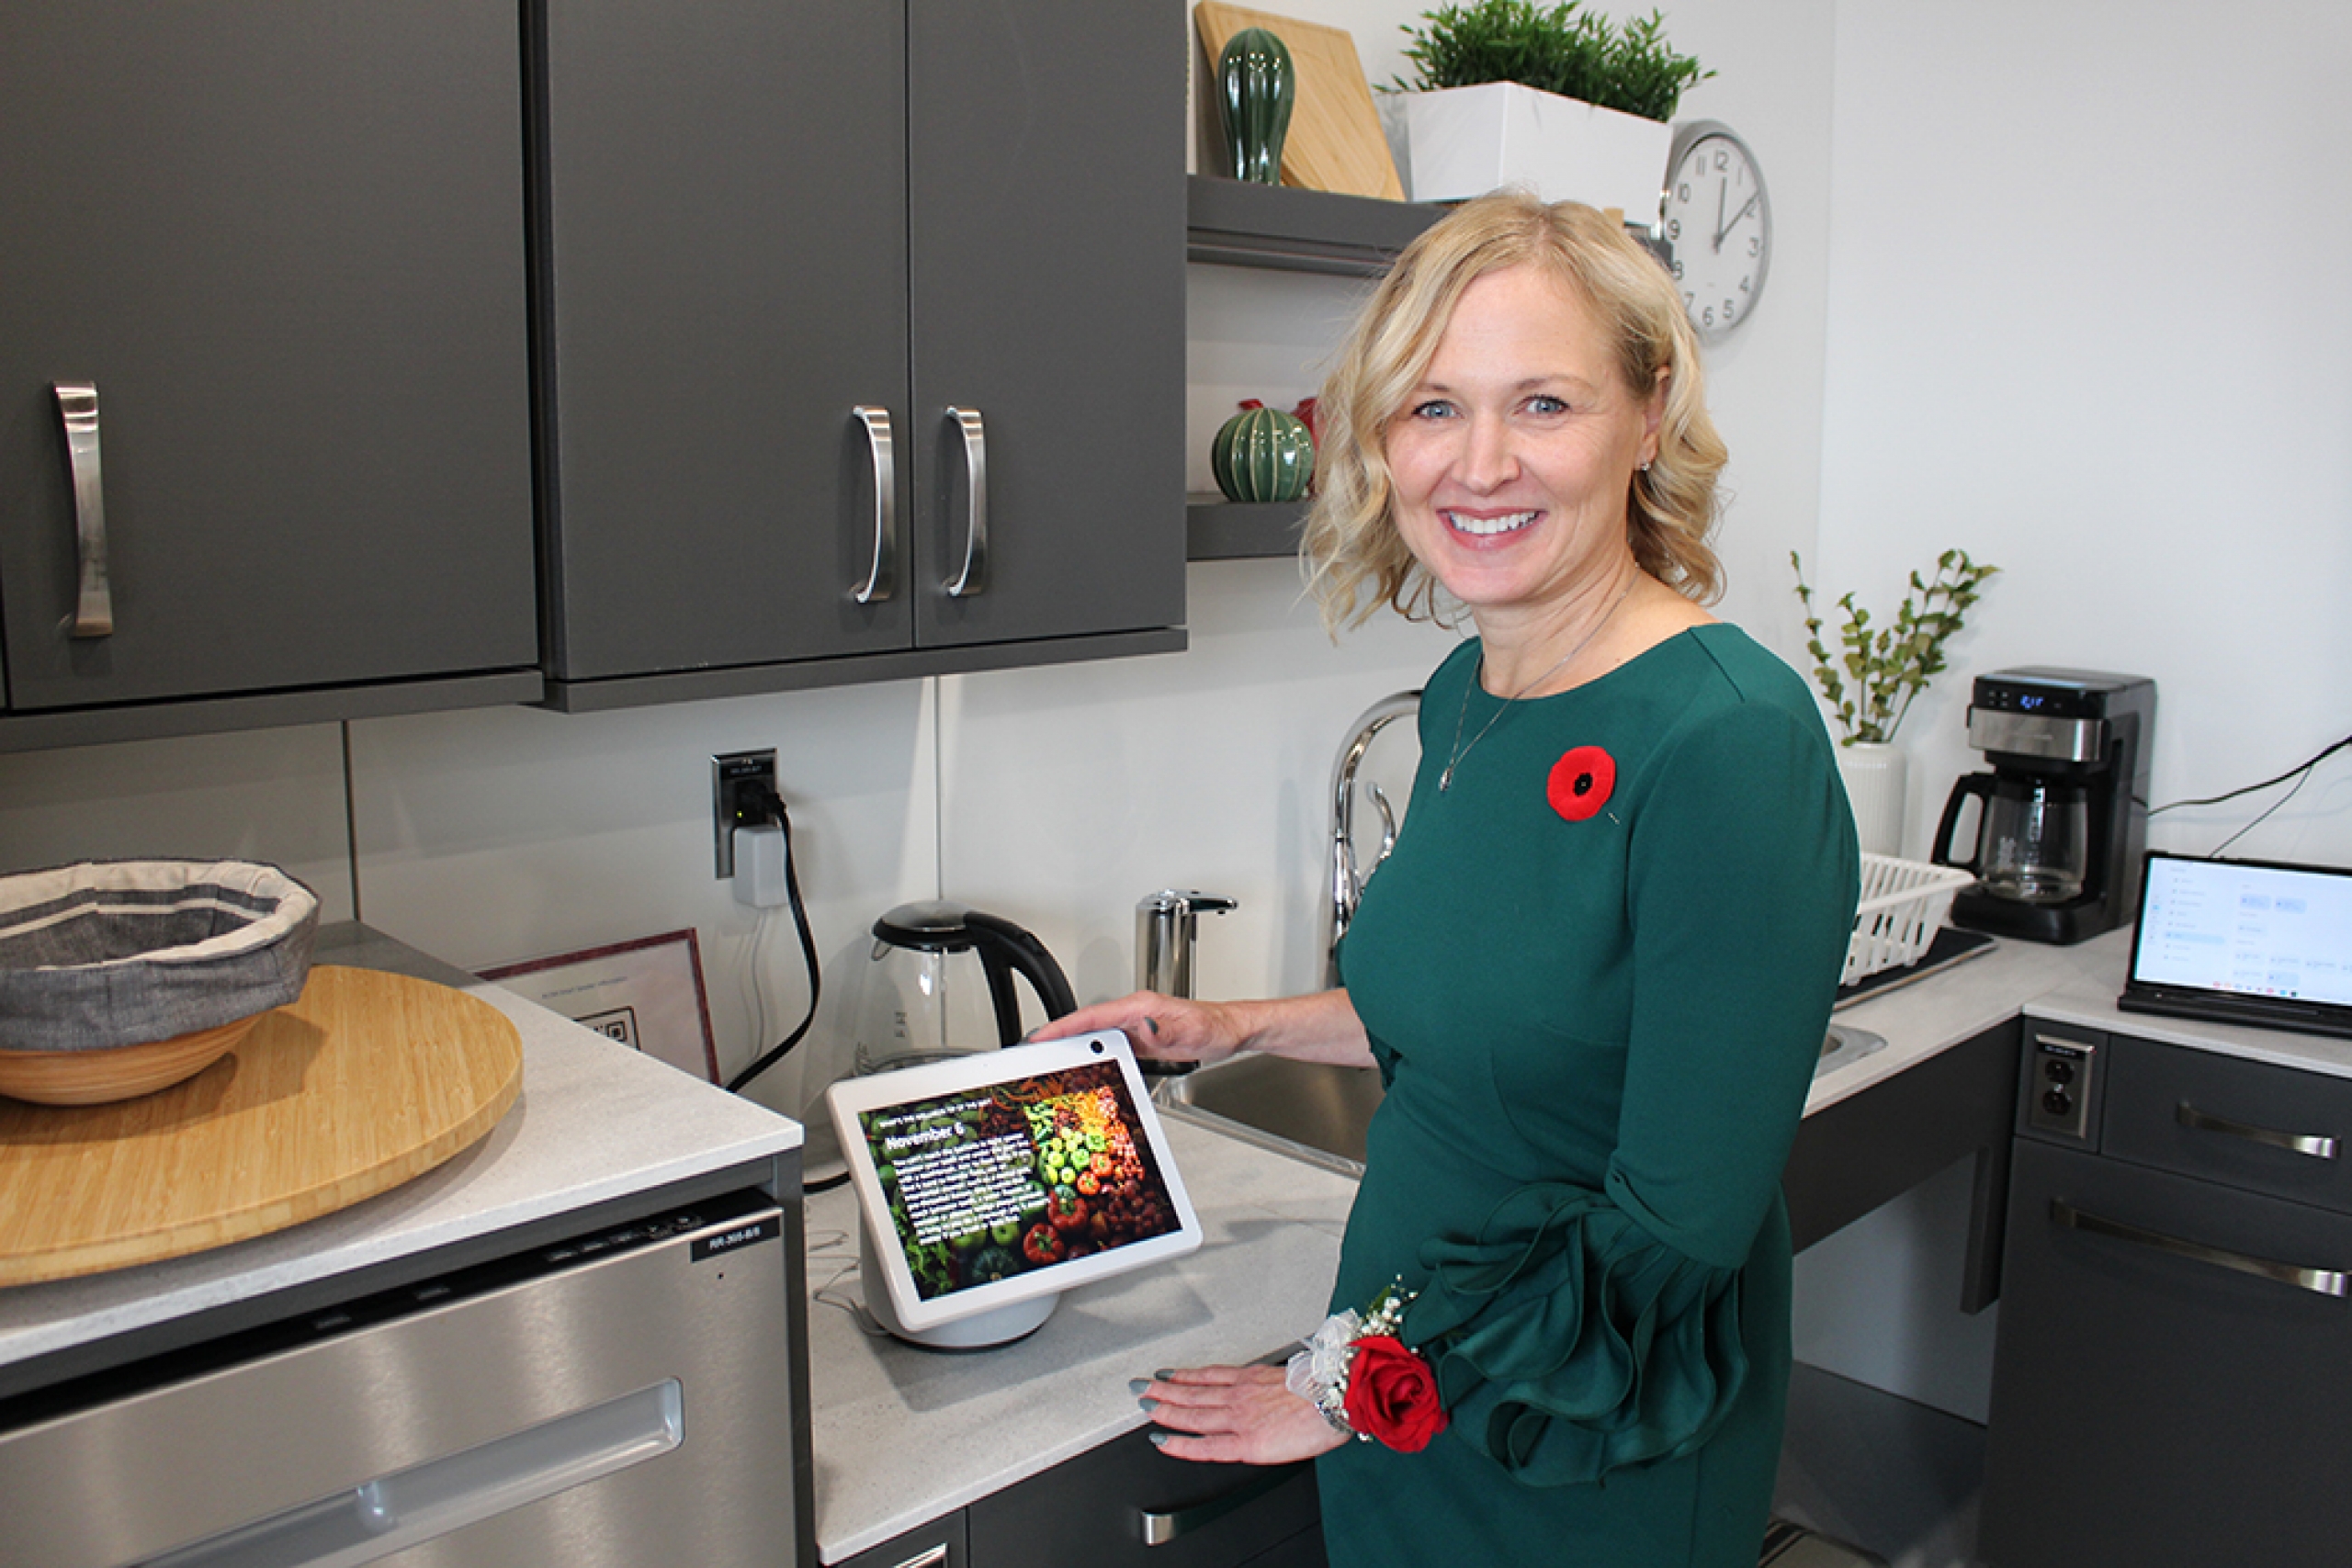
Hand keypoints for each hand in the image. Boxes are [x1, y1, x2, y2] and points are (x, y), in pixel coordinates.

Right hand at [1029, 991, 1244, 1068]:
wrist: (1231, 1031)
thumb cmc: (1215, 1027)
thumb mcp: (1193, 1030)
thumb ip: (1166, 1029)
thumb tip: (1143, 1028)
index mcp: (1141, 1006)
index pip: (1094, 1015)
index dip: (1065, 1026)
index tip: (1043, 1036)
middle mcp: (1135, 1014)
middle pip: (1088, 1025)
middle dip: (1059, 1037)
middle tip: (1034, 1054)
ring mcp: (1136, 1027)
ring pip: (1096, 1036)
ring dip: (1073, 1048)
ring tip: (1050, 1064)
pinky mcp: (1140, 1039)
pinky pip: (1109, 1046)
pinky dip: (1092, 1055)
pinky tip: (1083, 1068)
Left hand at [1137, 1363, 1348, 1465]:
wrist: (1338, 1397)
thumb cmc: (1327, 1388)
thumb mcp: (1295, 1376)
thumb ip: (1277, 1384)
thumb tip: (1278, 1389)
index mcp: (1253, 1378)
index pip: (1210, 1376)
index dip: (1185, 1375)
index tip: (1167, 1374)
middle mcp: (1240, 1395)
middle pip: (1192, 1392)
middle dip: (1163, 1390)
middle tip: (1141, 1387)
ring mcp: (1239, 1418)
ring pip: (1192, 1414)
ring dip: (1165, 1410)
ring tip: (1144, 1407)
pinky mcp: (1246, 1443)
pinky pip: (1205, 1445)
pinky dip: (1181, 1444)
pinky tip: (1162, 1442)